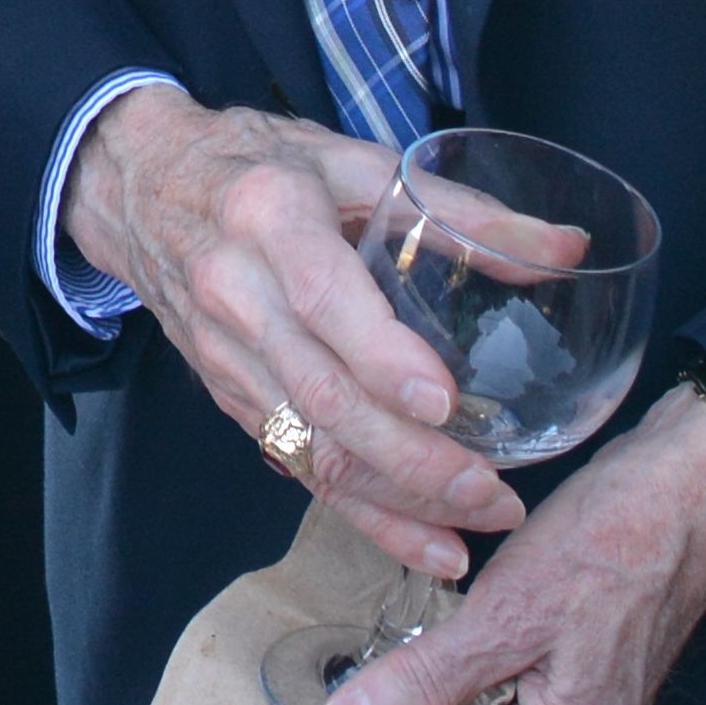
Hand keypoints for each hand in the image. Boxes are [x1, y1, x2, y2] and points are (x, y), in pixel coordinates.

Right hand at [59, 88, 516, 577]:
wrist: (138, 186)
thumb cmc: (259, 166)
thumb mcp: (355, 161)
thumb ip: (463, 211)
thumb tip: (568, 252)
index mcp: (272, 218)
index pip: (322, 299)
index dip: (381, 357)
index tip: (445, 403)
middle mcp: (238, 294)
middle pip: (321, 395)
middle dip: (410, 459)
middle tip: (493, 492)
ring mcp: (227, 356)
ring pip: (309, 446)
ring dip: (395, 500)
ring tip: (477, 525)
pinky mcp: (228, 397)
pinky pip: (296, 466)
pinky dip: (363, 514)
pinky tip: (425, 543)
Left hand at [315, 390, 705, 704]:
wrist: (690, 485)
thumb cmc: (614, 546)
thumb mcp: (507, 614)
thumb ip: (428, 682)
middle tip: (324, 696)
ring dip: (422, 694)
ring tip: (353, 663)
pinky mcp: (568, 668)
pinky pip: (494, 686)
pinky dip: (454, 664)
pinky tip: (414, 631)